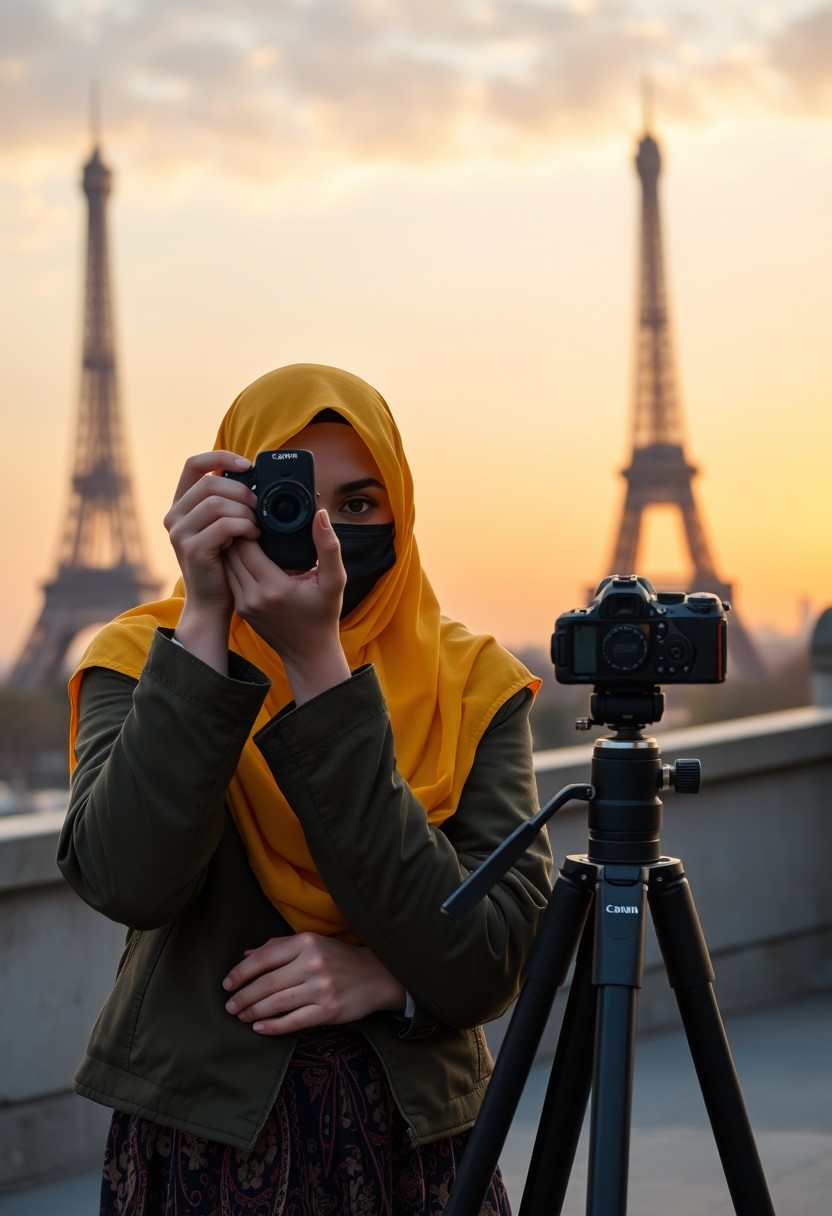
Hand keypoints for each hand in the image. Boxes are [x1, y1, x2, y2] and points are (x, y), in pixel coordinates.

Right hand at [164, 451, 258, 617]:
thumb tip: (249, 475)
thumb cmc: (223, 563)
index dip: (221, 457)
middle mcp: (175, 515)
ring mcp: (180, 532)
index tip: (247, 465)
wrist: (212, 603)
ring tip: (256, 526)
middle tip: (258, 507)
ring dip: (245, 511)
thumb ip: (227, 502)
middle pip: (210, 481)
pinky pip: (224, 524)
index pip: (194, 464)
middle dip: (242, 490)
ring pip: (217, 502)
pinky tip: (253, 536)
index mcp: (181, 505)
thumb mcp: (222, 526)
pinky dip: (245, 526)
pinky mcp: (192, 549)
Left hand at [222, 932, 406, 1034]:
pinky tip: (259, 1028)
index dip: (241, 973)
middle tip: (229, 1006)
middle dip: (243, 996)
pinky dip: (273, 1027)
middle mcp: (312, 963)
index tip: (227, 984)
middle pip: (266, 983)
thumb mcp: (311, 943)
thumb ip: (278, 947)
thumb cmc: (339, 957)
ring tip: (241, 1016)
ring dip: (254, 1012)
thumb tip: (246, 955)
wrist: (377, 974)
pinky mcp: (329, 1010)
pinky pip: (294, 1021)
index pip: (264, 958)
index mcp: (306, 942)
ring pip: (277, 1003)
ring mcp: (321, 988)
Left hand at [223, 509, 349, 702]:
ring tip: (246, 532)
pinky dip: (233, 562)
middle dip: (238, 533)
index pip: (246, 546)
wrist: (309, 652)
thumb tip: (321, 514)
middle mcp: (253, 596)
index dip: (248, 527)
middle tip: (250, 519)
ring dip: (232, 547)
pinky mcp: (239, 609)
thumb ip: (328, 547)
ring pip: (226, 564)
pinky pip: (229, 577)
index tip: (259, 517)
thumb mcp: (334, 581)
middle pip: (231, 552)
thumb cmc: (323, 615)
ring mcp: (243, 604)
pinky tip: (244, 552)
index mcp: (275, 587)